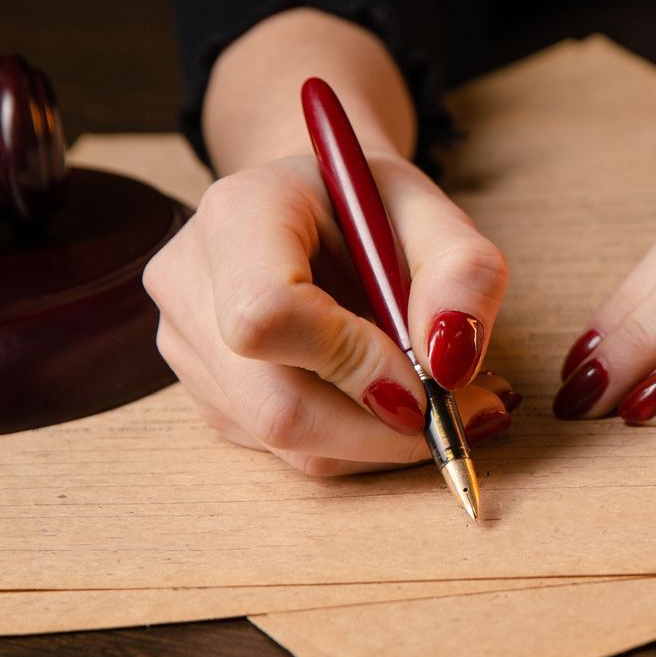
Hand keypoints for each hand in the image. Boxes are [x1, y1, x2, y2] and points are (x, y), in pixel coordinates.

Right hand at [149, 8, 513, 474]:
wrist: (316, 206)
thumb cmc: (373, 206)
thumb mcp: (435, 212)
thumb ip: (463, 273)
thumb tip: (451, 366)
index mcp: (239, 213)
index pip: (266, 315)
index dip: (352, 364)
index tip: (430, 381)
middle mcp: (191, 283)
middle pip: (274, 405)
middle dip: (385, 430)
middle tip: (467, 416)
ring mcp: (187, 345)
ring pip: (285, 439)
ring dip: (380, 440)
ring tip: (445, 402)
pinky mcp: (207, 394)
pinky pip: (283, 449)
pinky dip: (356, 440)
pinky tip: (396, 401)